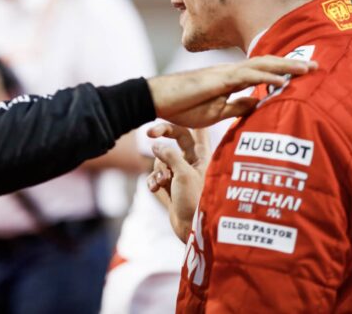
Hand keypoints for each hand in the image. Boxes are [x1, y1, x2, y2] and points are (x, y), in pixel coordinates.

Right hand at [146, 124, 210, 241]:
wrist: (194, 230)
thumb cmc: (195, 200)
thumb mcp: (183, 173)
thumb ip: (169, 155)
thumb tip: (155, 144)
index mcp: (202, 155)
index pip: (193, 129)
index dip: (179, 121)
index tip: (160, 123)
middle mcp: (192, 162)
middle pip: (174, 142)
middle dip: (161, 144)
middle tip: (149, 135)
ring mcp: (181, 174)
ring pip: (162, 160)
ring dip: (157, 169)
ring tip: (162, 182)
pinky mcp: (171, 187)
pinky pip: (157, 176)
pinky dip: (153, 181)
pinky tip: (154, 189)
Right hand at [147, 55, 316, 126]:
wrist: (157, 100)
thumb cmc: (182, 106)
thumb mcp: (215, 112)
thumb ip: (236, 107)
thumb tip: (258, 104)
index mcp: (231, 79)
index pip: (263, 72)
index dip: (284, 71)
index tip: (305, 73)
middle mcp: (231, 71)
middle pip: (268, 64)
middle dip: (293, 64)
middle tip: (317, 65)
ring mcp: (225, 73)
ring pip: (262, 65)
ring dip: (287, 67)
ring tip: (308, 68)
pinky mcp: (218, 80)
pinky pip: (247, 77)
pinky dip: (267, 78)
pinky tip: (283, 81)